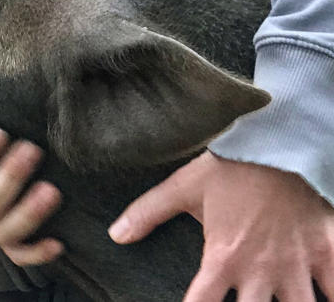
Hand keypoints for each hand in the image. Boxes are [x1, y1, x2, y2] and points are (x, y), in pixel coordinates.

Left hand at [109, 151, 333, 300]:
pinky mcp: (328, 253)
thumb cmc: (231, 166)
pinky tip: (325, 297)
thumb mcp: (183, 187)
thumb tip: (115, 235)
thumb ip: (148, 212)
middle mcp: (260, 270)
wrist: (282, 141)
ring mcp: (297, 265)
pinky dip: (332, 296)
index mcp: (223, 257)